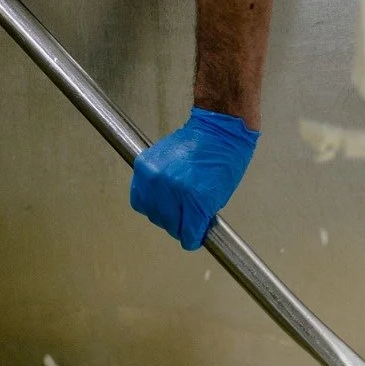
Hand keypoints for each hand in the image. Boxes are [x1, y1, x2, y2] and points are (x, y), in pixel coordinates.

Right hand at [129, 107, 258, 249]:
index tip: (193, 235)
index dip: (192, 237)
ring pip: (151, 212)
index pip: (187, 234)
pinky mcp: (144, 166)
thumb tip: (188, 229)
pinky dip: (148, 199)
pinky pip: (139, 196)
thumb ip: (200, 216)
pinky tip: (159, 196)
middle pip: (168, 224)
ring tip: (173, 205)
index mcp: (195, 198)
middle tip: (184, 218)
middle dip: (178, 225)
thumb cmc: (225, 158)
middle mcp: (173, 188)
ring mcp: (156, 176)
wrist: (216, 128)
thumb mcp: (219, 196)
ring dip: (161, 213)